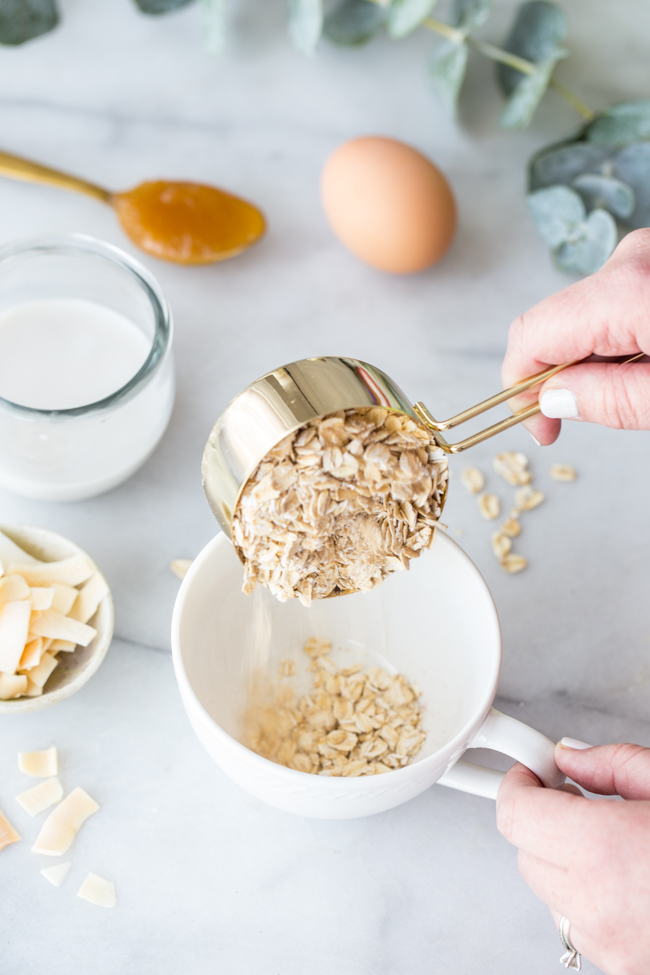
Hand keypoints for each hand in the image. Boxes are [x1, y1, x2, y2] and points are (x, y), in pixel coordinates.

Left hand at [497, 740, 649, 974]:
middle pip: (525, 853)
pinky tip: (630, 885)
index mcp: (605, 850)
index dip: (517, 785)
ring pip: (549, 893)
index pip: (515, 814)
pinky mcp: (621, 969)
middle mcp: (597, 904)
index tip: (529, 772)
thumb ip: (614, 764)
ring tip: (617, 847)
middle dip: (543, 822)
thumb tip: (571, 755)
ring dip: (566, 866)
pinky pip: (579, 928)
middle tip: (581, 804)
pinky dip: (591, 903)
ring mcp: (608, 945)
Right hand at [502, 229, 649, 444]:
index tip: (541, 428)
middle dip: (564, 377)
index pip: (531, 337)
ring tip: (644, 383)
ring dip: (595, 360)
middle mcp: (628, 259)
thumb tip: (554, 400)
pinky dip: (618, 339)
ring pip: (583, 318)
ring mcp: (643, 254)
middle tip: (602, 415)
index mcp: (628, 290)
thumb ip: (612, 401)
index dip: (520, 390)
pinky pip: (611, 304)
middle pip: (554, 327)